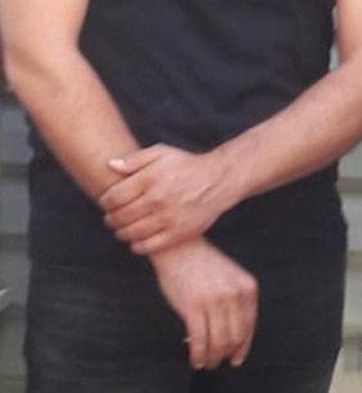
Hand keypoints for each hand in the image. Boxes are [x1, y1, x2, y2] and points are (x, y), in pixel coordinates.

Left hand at [100, 144, 237, 253]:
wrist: (218, 180)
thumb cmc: (186, 165)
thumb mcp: (162, 152)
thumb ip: (135, 159)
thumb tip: (110, 165)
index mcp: (151, 178)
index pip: (114, 198)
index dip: (105, 202)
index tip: (107, 202)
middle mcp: (158, 199)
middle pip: (119, 217)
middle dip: (110, 218)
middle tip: (112, 217)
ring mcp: (168, 218)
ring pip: (130, 233)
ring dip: (120, 232)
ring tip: (122, 227)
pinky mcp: (177, 234)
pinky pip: (147, 246)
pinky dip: (136, 245)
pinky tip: (136, 238)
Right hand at [151, 236, 257, 370]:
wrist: (180, 248)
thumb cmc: (203, 265)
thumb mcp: (231, 278)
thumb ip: (237, 303)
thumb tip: (236, 341)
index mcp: (247, 287)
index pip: (249, 326)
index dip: (243, 347)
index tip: (236, 359)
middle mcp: (234, 294)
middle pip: (235, 337)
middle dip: (226, 355)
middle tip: (217, 362)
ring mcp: (214, 300)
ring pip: (219, 343)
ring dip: (212, 358)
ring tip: (205, 362)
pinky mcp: (193, 306)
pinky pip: (200, 341)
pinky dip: (198, 355)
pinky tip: (195, 359)